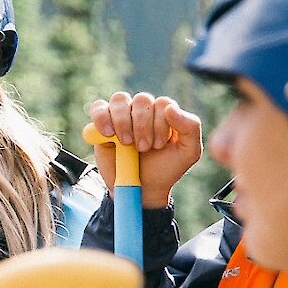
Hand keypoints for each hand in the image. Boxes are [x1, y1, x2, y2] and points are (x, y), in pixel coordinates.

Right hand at [86, 93, 202, 209]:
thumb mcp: (189, 152)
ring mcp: (121, 115)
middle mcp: (143, 111)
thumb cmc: (166, 168)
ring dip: (123, 121)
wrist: (142, 188)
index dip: (160, 123)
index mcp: (165, 113)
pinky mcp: (101, 124)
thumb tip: (170, 108)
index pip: (163, 103)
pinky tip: (109, 135)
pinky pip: (98, 107)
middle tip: (143, 148)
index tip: (158, 146)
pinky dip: (102, 118)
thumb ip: (190, 127)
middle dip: (142, 125)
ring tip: (126, 143)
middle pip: (142, 99)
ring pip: (120, 99)